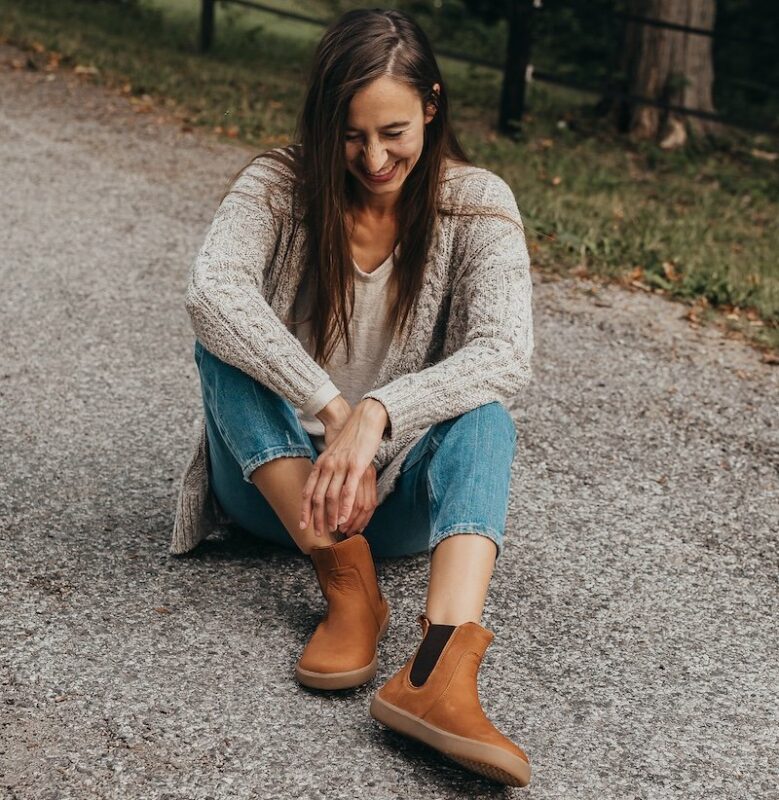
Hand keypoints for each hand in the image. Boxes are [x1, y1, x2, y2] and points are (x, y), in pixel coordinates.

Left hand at [299, 398, 386, 537]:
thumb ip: (327, 468)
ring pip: (330, 497)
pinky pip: (347, 490)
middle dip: (316, 518)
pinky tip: (343, 518)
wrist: (363, 419)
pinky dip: (344, 507)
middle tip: (317, 533)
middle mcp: (327, 466)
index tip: (302, 525)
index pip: (308, 491)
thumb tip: (322, 484)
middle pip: (317, 497)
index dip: (304, 509)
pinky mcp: (356, 466)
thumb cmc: (350, 438)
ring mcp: (341, 466)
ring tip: (332, 530)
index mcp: (321, 464)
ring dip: (330, 516)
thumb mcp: (333, 453)